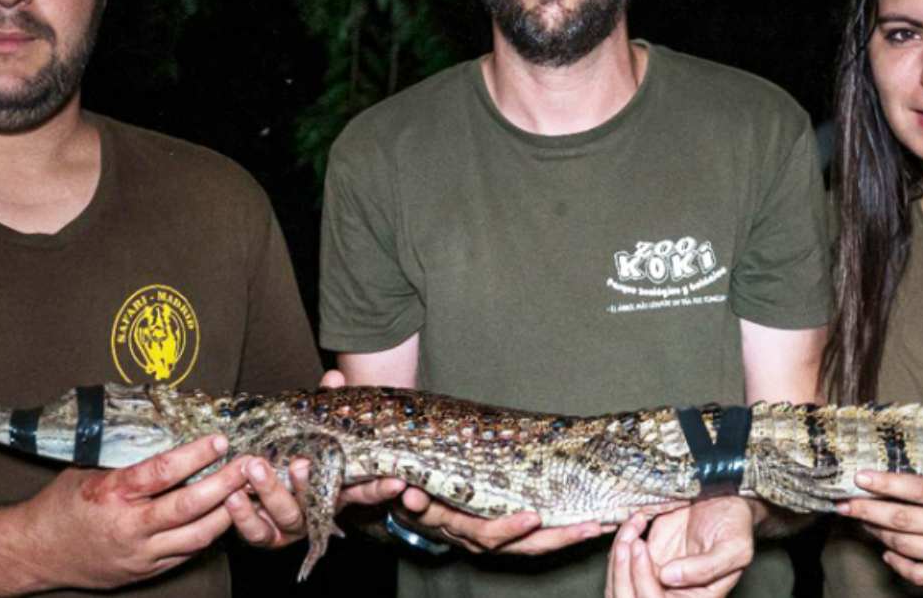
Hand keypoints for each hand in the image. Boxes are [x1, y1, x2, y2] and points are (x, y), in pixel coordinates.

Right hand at [22, 434, 245, 589]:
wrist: (36, 552)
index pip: (162, 472)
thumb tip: (167, 426)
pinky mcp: (145, 571)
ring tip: (249, 490)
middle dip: (225, 484)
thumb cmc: (63, 503)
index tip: (221, 440)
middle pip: (188, 506)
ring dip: (228, 512)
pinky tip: (227, 515)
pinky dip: (210, 534)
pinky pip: (187, 554)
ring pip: (196, 536)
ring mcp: (139, 553)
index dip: (195, 455)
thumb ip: (127, 455)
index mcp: (111, 494)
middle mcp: (128, 527)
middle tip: (249, 465)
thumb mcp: (88, 468)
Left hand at [227, 367, 405, 547]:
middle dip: (307, 484)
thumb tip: (334, 376)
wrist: (253, 483)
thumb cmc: (290, 451)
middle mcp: (317, 510)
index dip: (382, 488)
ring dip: (271, 493)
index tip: (398, 483)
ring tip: (255, 467)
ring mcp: (292, 525)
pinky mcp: (264, 536)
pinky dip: (243, 516)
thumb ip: (325, 405)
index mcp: (335, 487)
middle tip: (299, 463)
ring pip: (287, 517)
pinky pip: (255, 533)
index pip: (366, 489)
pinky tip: (233, 495)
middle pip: (319, 503)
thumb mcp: (310, 429)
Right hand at [323, 366, 602, 553]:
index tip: (431, 500)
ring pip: (515, 545)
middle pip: (482, 538)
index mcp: (421, 506)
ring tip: (588, 525)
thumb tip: (331, 376)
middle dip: (512, 532)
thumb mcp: (364, 440)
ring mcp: (476, 532)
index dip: (427, 509)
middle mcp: (449, 526)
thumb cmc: (383, 465)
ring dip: (552, 538)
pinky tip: (591, 525)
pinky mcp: (497, 530)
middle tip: (537, 519)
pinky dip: (559, 535)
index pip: (428, 513)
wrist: (390, 494)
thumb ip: (347, 409)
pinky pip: (530, 540)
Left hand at [606, 498, 753, 597]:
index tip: (641, 547)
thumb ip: (706, 568)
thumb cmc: (735, 525)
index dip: (644, 582)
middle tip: (629, 540)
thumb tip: (668, 578)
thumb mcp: (734, 548)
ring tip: (632, 527)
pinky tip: (636, 520)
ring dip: (618, 556)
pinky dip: (622, 539)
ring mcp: (655, 574)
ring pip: (620, 582)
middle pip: (631, 597)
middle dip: (623, 571)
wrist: (725, 499)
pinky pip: (621, 558)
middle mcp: (672, 592)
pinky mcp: (645, 555)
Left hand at [837, 471, 922, 590]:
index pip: (914, 487)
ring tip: (863, 521)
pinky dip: (897, 562)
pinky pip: (918, 574)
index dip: (883, 482)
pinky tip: (888, 551)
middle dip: (865, 509)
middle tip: (842, 503)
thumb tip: (900, 482)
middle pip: (899, 518)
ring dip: (877, 531)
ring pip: (903, 544)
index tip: (859, 477)